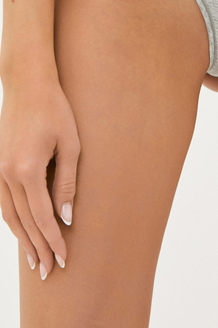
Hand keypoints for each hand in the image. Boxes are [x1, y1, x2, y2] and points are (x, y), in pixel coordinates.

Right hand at [0, 72, 80, 279]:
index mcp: (27, 169)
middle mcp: (7, 174)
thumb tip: (66, 216)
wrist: (28, 84)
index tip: (64, 258)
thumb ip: (68, 182)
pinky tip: (22, 231)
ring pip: (9, 215)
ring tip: (34, 260)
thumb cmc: (55, 109)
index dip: (54, 240)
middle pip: (24, 221)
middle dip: (38, 247)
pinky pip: (2, 202)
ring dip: (22, 239)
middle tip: (48, 271)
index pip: (42, 216)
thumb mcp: (71, 144)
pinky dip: (12, 220)